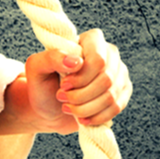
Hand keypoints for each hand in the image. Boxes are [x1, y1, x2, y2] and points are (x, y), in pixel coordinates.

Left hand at [5, 32, 127, 133]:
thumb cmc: (41, 84)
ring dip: (86, 108)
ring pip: (111, 96)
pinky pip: (116, 107)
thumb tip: (76, 61)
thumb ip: (51, 58)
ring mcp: (119, 73)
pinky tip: (82, 118)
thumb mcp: (36, 68)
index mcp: (91, 40)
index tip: (63, 85)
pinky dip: (96, 117)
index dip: (81, 78)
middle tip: (61, 98)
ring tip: (68, 108)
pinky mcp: (122, 92)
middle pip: (106, 79)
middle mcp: (109, 53)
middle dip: (81, 95)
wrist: (48, 107)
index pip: (98, 60)